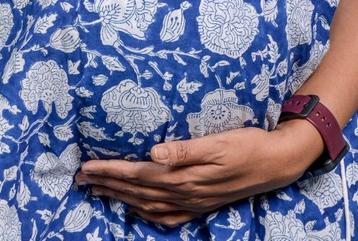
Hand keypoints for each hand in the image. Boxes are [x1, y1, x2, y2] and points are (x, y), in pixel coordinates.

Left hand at [75, 121, 323, 227]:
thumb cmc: (248, 144)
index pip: (138, 173)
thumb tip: (154, 151)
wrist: (276, 163)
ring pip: (147, 203)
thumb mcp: (220, 141)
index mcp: (185, 175)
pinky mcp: (201, 205)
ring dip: (120, 196)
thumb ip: (186, 148)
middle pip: (137, 190)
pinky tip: (136, 208)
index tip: (87, 166)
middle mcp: (185, 193)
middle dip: (107, 184)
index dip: (111, 171)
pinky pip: (166, 215)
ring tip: (98, 189)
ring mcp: (193, 203)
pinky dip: (146, 213)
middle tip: (81, 178)